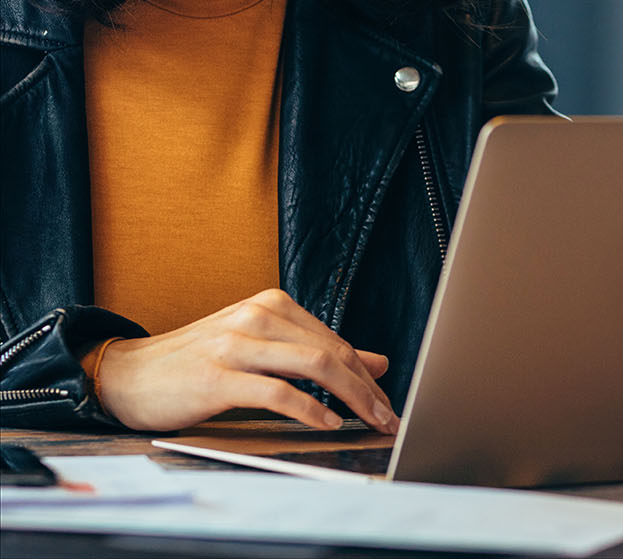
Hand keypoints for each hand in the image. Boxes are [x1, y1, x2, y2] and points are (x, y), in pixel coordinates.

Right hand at [95, 289, 397, 432]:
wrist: (127, 375)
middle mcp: (257, 316)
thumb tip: (377, 363)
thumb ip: (316, 352)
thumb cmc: (198, 363)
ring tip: (369, 422)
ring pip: (315, 366)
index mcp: (271, 305)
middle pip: (333, 352)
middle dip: (368, 389)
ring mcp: (236, 344)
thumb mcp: (262, 349)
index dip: (368, 376)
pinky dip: (310, 410)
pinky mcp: (218, 376)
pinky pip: (278, 392)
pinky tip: (328, 423)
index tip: (387, 403)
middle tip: (389, 418)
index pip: (336, 342)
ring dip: (352, 398)